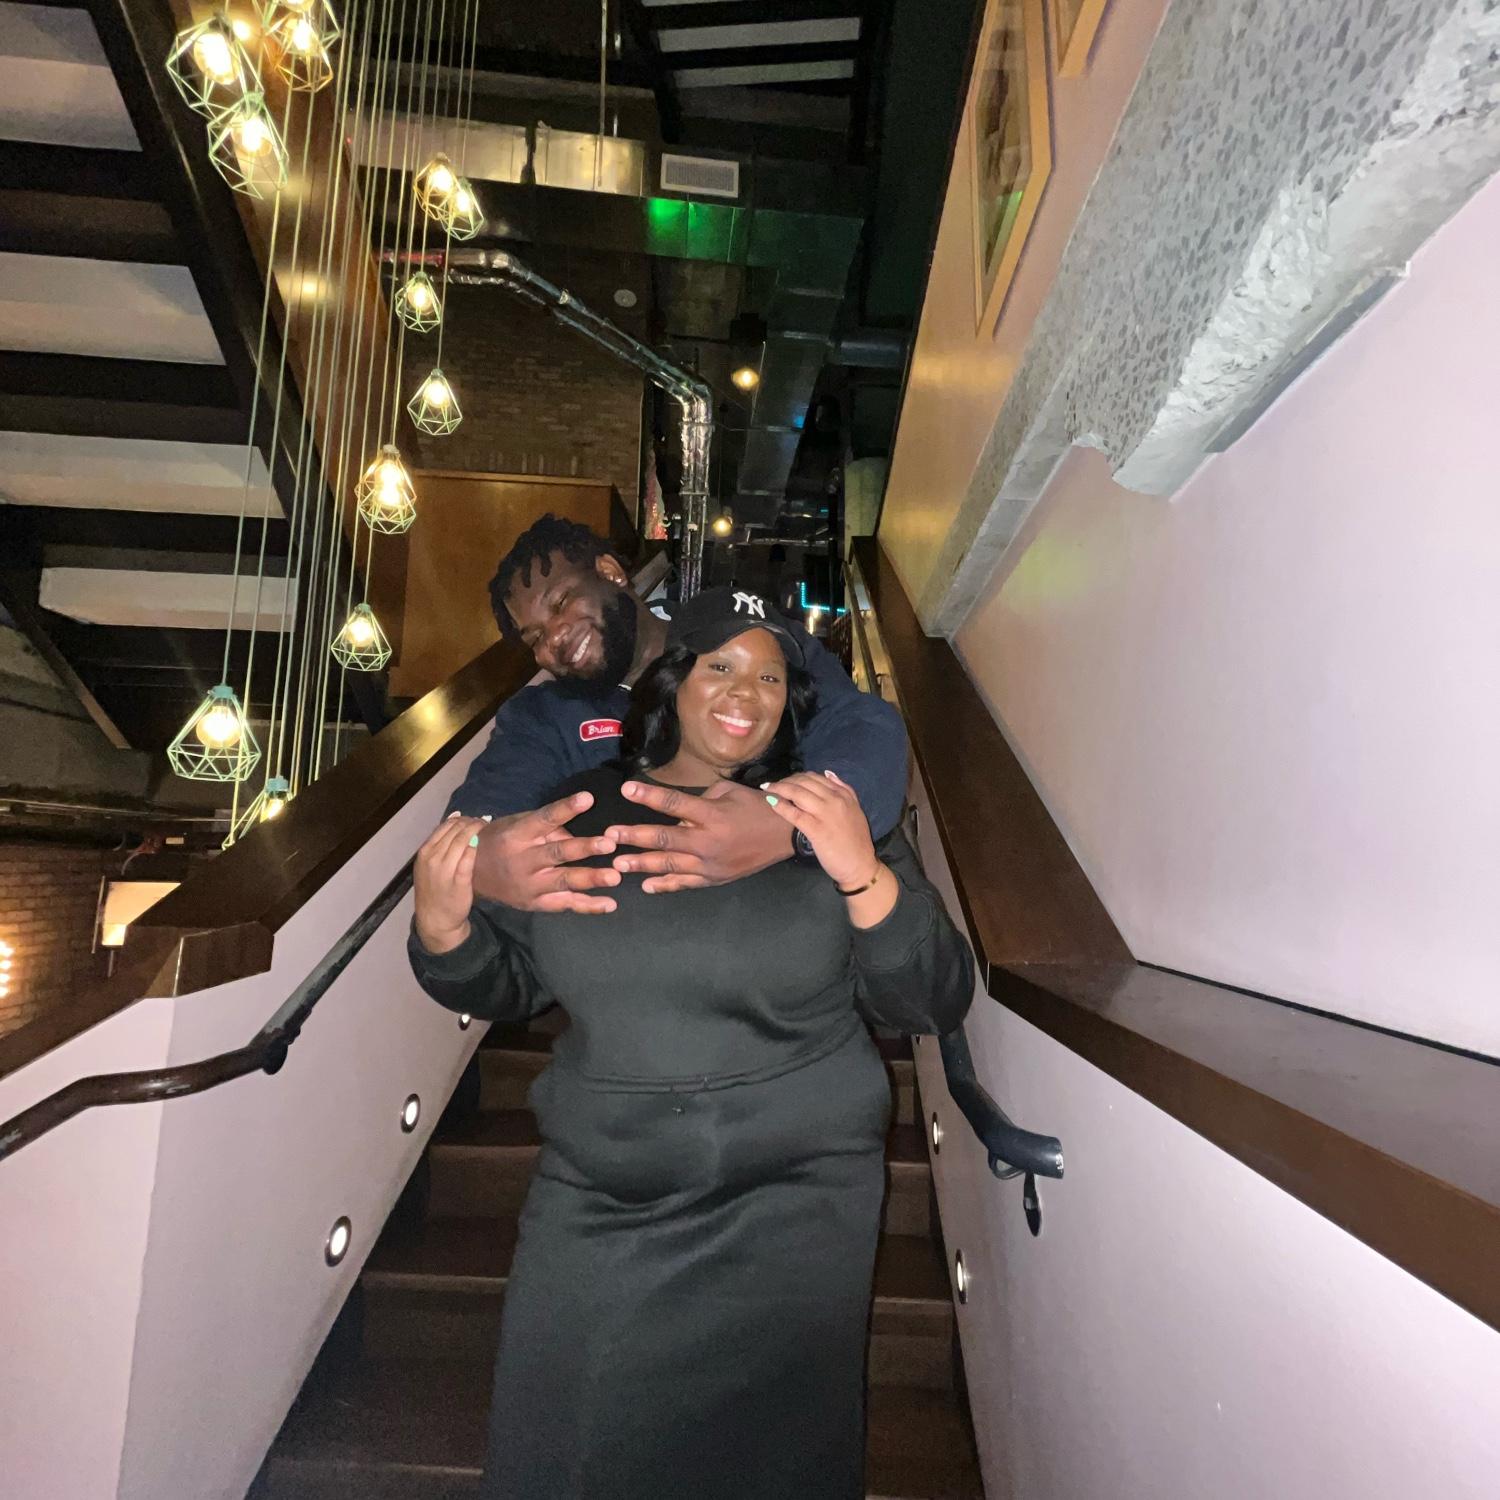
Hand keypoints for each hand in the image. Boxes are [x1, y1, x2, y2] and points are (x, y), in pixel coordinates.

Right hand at [414, 815, 484, 953]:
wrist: (435, 918)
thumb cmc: (435, 889)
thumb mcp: (430, 864)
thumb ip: (442, 842)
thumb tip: (457, 815)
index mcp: (425, 851)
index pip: (445, 825)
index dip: (463, 819)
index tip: (474, 820)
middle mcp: (433, 857)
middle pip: (456, 830)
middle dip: (472, 822)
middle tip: (485, 823)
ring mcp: (445, 868)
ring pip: (463, 839)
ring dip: (478, 830)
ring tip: (487, 830)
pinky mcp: (460, 879)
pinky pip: (470, 855)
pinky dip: (478, 846)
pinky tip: (485, 843)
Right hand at [469, 792, 621, 913]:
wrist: (470, 874)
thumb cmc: (500, 841)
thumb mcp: (517, 825)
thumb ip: (547, 827)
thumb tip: (579, 833)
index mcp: (518, 835)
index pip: (544, 819)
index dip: (565, 808)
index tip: (588, 798)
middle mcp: (523, 861)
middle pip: (556, 853)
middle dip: (584, 848)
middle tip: (609, 844)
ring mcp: (529, 885)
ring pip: (563, 882)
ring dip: (591, 879)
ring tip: (615, 877)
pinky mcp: (534, 904)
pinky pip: (564, 905)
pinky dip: (588, 906)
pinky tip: (610, 905)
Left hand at [605, 780, 793, 892]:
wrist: (785, 835)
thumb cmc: (756, 807)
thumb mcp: (728, 792)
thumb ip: (699, 799)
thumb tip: (675, 810)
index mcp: (712, 814)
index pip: (674, 803)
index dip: (649, 796)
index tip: (626, 790)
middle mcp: (708, 841)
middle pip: (665, 838)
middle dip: (635, 837)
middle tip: (609, 836)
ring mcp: (711, 864)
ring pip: (670, 865)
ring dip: (642, 864)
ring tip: (618, 864)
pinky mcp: (715, 878)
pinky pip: (685, 883)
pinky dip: (665, 885)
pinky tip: (646, 886)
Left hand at [760, 771, 879, 889]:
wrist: (860, 865)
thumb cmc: (855, 841)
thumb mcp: (855, 809)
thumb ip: (844, 790)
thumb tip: (828, 773)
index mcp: (843, 795)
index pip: (815, 777)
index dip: (797, 776)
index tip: (786, 780)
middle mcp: (834, 800)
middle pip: (804, 782)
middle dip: (785, 781)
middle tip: (772, 785)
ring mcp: (825, 814)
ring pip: (797, 793)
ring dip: (779, 788)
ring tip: (767, 789)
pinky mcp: (816, 829)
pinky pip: (795, 813)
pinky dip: (781, 806)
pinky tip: (771, 802)